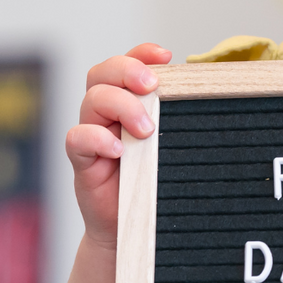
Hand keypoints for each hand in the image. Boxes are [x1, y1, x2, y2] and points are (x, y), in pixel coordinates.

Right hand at [65, 44, 171, 248]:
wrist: (132, 228)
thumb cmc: (153, 184)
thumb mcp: (169, 146)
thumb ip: (176, 120)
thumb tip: (205, 94)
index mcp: (128, 102)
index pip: (127, 64)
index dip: (141, 53)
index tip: (166, 56)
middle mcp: (106, 113)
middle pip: (102, 72)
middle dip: (127, 70)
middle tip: (152, 86)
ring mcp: (93, 135)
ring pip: (92, 99)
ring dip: (122, 106)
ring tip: (146, 131)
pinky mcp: (82, 161)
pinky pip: (77, 138)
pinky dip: (98, 138)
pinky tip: (119, 150)